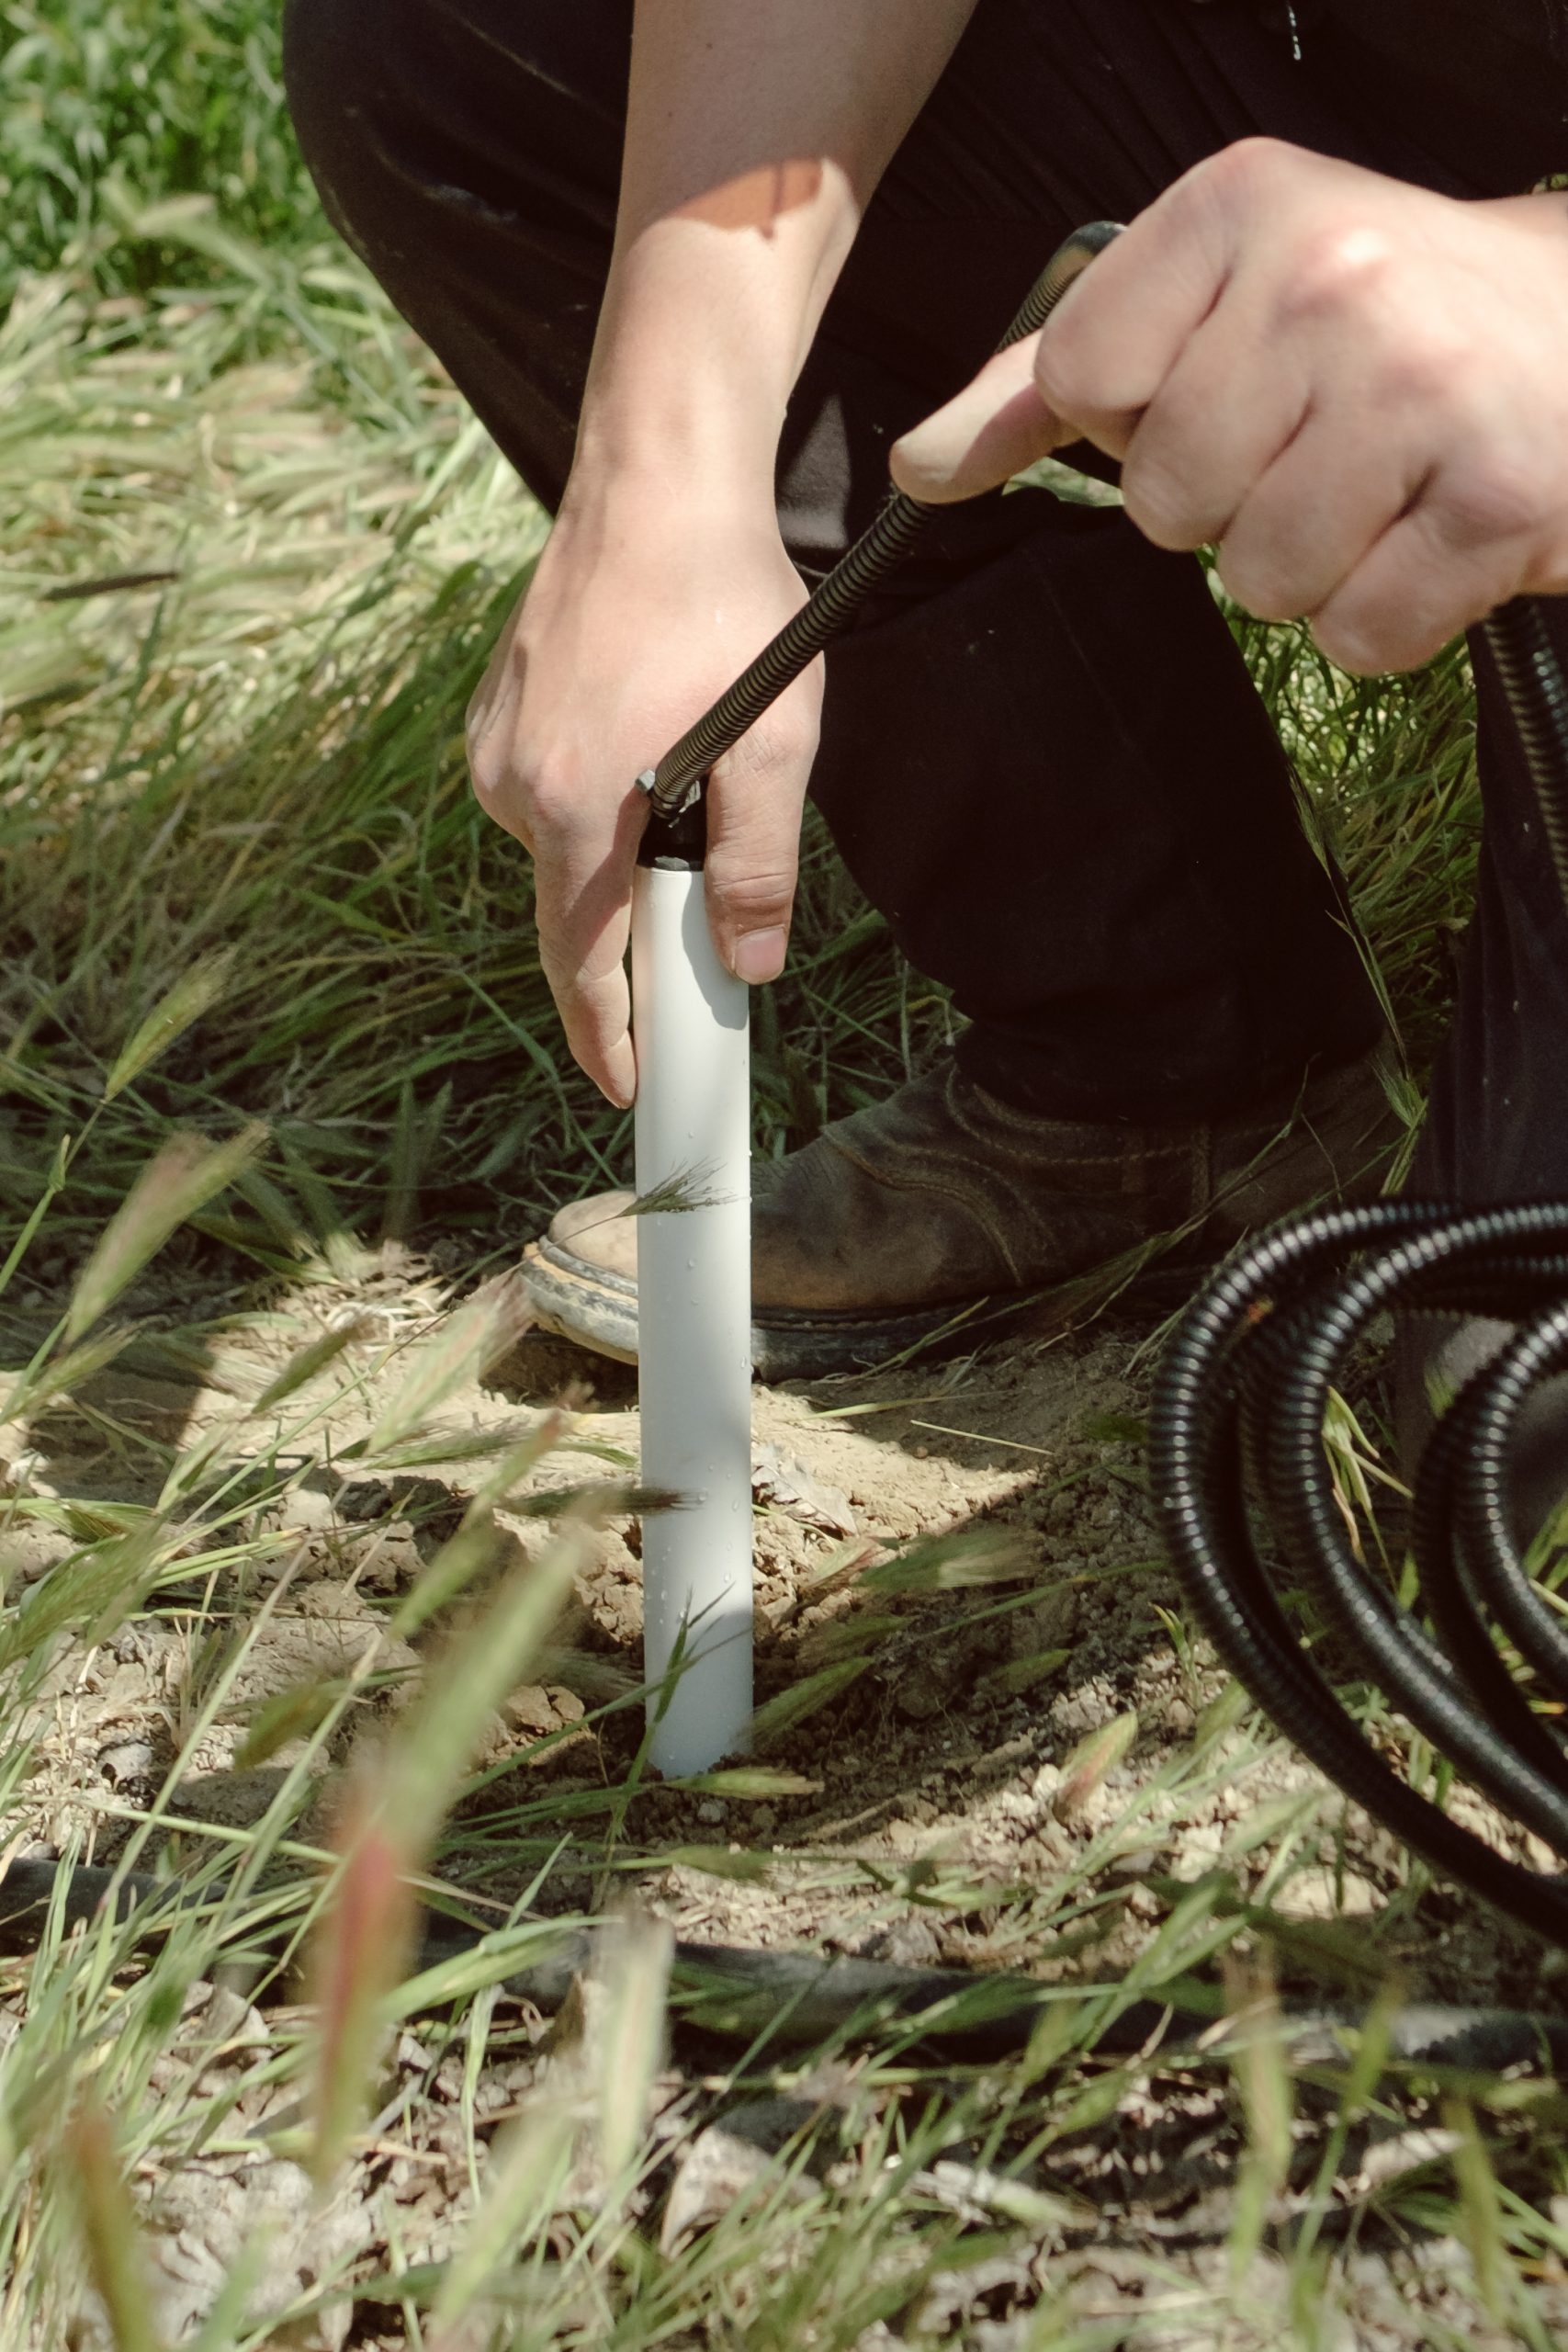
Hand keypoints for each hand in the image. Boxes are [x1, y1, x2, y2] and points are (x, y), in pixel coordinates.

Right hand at [466, 473, 820, 1104]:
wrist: (657, 478)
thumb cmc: (722, 604)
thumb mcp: (775, 745)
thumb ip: (758, 866)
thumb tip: (749, 963)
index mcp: (573, 810)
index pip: (582, 964)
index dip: (608, 1037)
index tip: (627, 1090)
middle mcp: (511, 786)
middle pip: (578, 909)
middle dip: (638, 932)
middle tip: (707, 921)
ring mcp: (494, 745)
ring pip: (569, 850)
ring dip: (627, 851)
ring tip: (696, 779)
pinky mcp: (496, 711)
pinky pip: (552, 793)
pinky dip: (602, 802)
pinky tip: (653, 743)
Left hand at [892, 141, 1567, 672]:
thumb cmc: (1387, 320)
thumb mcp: (1219, 296)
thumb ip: (1053, 380)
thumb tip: (919, 466)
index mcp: (1241, 202)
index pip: (1084, 379)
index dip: (1138, 416)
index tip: (1228, 382)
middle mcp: (1333, 275)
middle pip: (1165, 497)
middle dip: (1230, 501)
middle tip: (1325, 441)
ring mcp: (1423, 387)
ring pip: (1258, 580)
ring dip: (1311, 567)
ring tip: (1383, 487)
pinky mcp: (1501, 501)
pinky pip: (1358, 636)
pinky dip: (1389, 616)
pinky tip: (1434, 535)